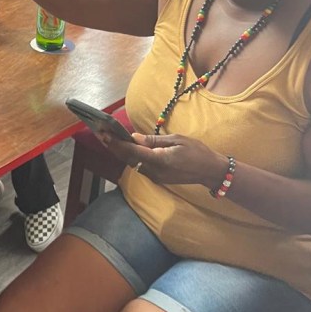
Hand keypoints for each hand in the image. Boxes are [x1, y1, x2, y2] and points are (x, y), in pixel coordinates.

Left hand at [102, 132, 227, 188]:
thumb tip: (133, 137)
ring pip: (132, 163)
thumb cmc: (196, 151)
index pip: (132, 151)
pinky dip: (130, 157)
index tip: (104, 134)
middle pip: (128, 158)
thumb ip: (153, 141)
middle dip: (113, 146)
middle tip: (100, 133)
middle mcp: (155, 171)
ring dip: (120, 152)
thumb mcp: (176, 140)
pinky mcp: (157, 179)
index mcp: (160, 160)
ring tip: (108, 138)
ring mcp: (155, 177)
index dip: (116, 143)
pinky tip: (124, 148)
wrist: (209, 171)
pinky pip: (140, 166)